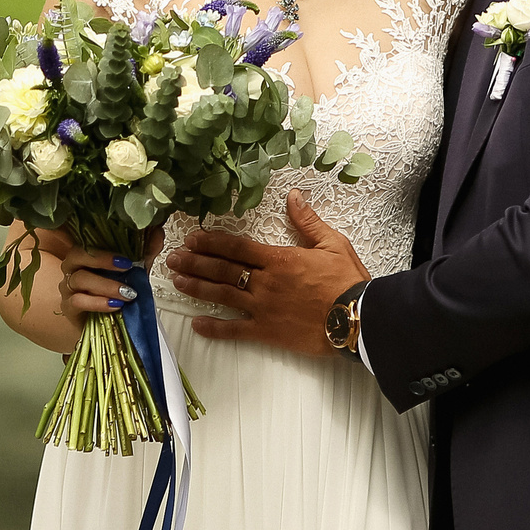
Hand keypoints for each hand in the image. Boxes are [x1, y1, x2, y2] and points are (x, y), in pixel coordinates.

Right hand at [6, 224, 165, 318]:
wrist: (104, 323)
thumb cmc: (114, 292)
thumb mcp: (133, 272)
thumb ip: (144, 253)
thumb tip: (158, 234)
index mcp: (86, 252)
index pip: (89, 239)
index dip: (106, 243)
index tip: (128, 255)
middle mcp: (72, 266)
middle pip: (78, 254)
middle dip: (103, 259)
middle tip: (127, 267)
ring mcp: (67, 287)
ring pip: (80, 279)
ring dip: (106, 285)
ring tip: (127, 294)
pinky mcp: (67, 307)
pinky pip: (78, 301)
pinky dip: (97, 302)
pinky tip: (114, 306)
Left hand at [167, 192, 369, 356]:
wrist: (357, 319)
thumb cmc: (347, 281)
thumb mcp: (332, 243)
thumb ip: (308, 221)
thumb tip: (294, 196)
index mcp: (278, 259)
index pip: (237, 247)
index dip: (212, 242)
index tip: (192, 238)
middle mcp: (264, 282)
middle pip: (222, 270)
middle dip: (195, 263)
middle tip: (172, 259)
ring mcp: (263, 308)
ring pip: (222, 296)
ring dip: (197, 288)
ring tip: (176, 281)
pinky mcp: (267, 332)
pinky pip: (235, 331)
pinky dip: (214, 329)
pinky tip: (196, 325)